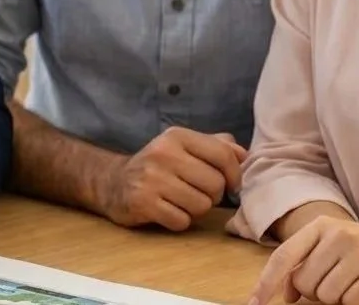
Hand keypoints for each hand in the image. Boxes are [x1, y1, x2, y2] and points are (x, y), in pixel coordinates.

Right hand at [99, 127, 246, 231]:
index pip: (223, 155)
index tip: (230, 183)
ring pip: (201, 205)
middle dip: (212, 195)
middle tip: (196, 192)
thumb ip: (215, 146)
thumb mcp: (183, 147)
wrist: (114, 182)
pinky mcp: (143, 202)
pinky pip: (182, 221)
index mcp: (176, 136)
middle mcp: (163, 153)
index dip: (234, 174)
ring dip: (195, 209)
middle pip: (215, 185)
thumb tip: (244, 154)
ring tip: (180, 201)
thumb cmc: (159, 166)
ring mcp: (151, 178)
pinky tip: (167, 210)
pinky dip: (179, 221)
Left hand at [251, 216, 358, 304]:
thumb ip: (310, 264)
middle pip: (304, 282)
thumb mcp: (338, 250)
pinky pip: (351, 301)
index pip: (284, 256)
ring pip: (326, 295)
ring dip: (340, 299)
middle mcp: (337, 233)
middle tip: (341, 284)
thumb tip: (287, 292)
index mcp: (321, 225)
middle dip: (317, 294)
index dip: (266, 281)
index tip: (253, 302)